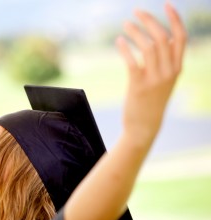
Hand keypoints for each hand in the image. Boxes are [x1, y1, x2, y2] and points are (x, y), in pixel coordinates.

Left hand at [117, 3, 185, 145]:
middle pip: (162, 38)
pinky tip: (119, 41)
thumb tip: (163, 40)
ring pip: (147, 46)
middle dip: (149, 20)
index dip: (174, 19)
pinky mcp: (138, 86)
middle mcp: (168, 72)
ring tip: (125, 25)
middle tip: (135, 11)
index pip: (180, 38)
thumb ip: (167, 61)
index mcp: (177, 69)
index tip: (166, 4)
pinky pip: (132, 61)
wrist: (144, 126)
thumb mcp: (166, 81)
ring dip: (135, 31)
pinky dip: (125, 48)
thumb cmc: (152, 101)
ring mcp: (154, 79)